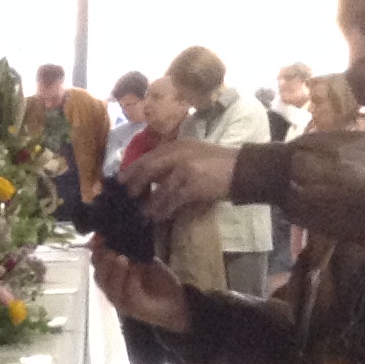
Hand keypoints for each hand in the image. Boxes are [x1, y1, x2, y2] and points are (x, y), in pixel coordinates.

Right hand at [91, 241, 189, 331]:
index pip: (97, 262)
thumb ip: (132, 251)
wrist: (174, 302)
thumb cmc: (157, 281)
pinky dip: (130, 281)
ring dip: (115, 271)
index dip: (96, 249)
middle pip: (99, 274)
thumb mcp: (145, 260)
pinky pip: (127, 293)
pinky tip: (135, 270)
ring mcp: (120, 299)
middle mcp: (111, 288)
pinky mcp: (132, 307)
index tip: (99, 237)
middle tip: (110, 249)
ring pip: (109, 285)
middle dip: (102, 260)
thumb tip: (121, 233)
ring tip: (122, 258)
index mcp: (111, 275)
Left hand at [121, 139, 236, 219]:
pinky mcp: (193, 185)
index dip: (132, 170)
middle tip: (126, 198)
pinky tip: (158, 218)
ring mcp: (185, 169)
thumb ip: (171, 162)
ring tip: (141, 214)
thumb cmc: (218, 164)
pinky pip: (172, 201)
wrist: (244, 169)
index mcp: (177, 145)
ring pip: (159, 189)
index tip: (120, 181)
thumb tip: (148, 178)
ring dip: (148, 204)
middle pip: (148, 169)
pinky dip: (163, 210)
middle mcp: (179, 154)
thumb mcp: (192, 154)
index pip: (148, 157)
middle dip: (134, 185)